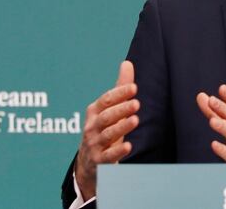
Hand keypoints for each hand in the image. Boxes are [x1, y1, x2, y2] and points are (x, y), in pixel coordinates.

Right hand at [75, 60, 138, 198]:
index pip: (106, 100)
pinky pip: (107, 156)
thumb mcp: (110, 109)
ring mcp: (94, 144)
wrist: (88, 162)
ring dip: (121, 127)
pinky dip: (117, 152)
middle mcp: (92, 126)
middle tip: (137, 103)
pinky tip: (128, 146)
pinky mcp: (99, 161)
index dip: (119, 93)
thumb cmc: (103, 129)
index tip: (134, 88)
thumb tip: (127, 63)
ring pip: (107, 134)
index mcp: (95, 111)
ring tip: (135, 120)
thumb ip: (119, 88)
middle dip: (121, 109)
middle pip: (106, 116)